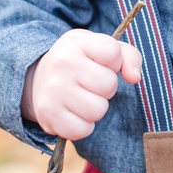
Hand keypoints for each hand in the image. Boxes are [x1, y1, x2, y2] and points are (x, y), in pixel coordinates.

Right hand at [21, 30, 140, 139]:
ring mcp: (53, 89)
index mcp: (77, 42)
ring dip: (96, 108)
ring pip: (98, 110)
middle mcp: (62, 63)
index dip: (115, 63)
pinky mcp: (48, 114)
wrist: (38, 78)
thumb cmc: (82, 62)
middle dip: (106, 88)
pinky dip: (82, 126)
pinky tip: (74, 113)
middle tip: (91, 84)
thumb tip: (134, 77)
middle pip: (108, 85)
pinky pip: (82, 130)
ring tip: (83, 98)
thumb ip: (129, 56)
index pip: (113, 53)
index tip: (102, 63)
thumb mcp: (103, 49)